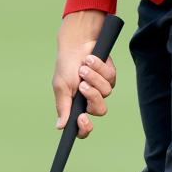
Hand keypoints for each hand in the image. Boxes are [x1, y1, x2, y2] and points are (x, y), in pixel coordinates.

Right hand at [53, 10, 117, 137]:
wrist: (76, 44)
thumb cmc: (66, 66)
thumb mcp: (61, 87)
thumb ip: (63, 107)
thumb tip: (60, 126)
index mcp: (77, 106)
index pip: (83, 127)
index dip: (85, 128)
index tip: (82, 118)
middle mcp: (91, 99)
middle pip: (100, 110)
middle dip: (93, 96)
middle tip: (83, 85)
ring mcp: (102, 88)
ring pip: (106, 92)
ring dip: (93, 78)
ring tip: (83, 67)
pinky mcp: (110, 76)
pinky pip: (111, 77)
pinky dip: (99, 67)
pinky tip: (90, 59)